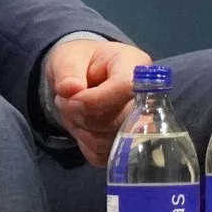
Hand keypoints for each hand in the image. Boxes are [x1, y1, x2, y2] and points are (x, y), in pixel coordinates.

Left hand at [47, 38, 151, 166]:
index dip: (95, 100)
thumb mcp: (68, 56)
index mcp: (135, 67)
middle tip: (64, 101)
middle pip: (117, 121)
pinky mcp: (127, 146)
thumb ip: (67, 71)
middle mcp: (146, 98)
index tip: (71, 100)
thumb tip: (70, 89)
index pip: (126, 88)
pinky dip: (84, 144)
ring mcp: (140, 126)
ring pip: (108, 141)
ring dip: (80, 129)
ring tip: (72, 111)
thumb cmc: (79, 60)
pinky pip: (102, 156)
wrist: (81, 75)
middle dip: (81, 115)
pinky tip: (81, 126)